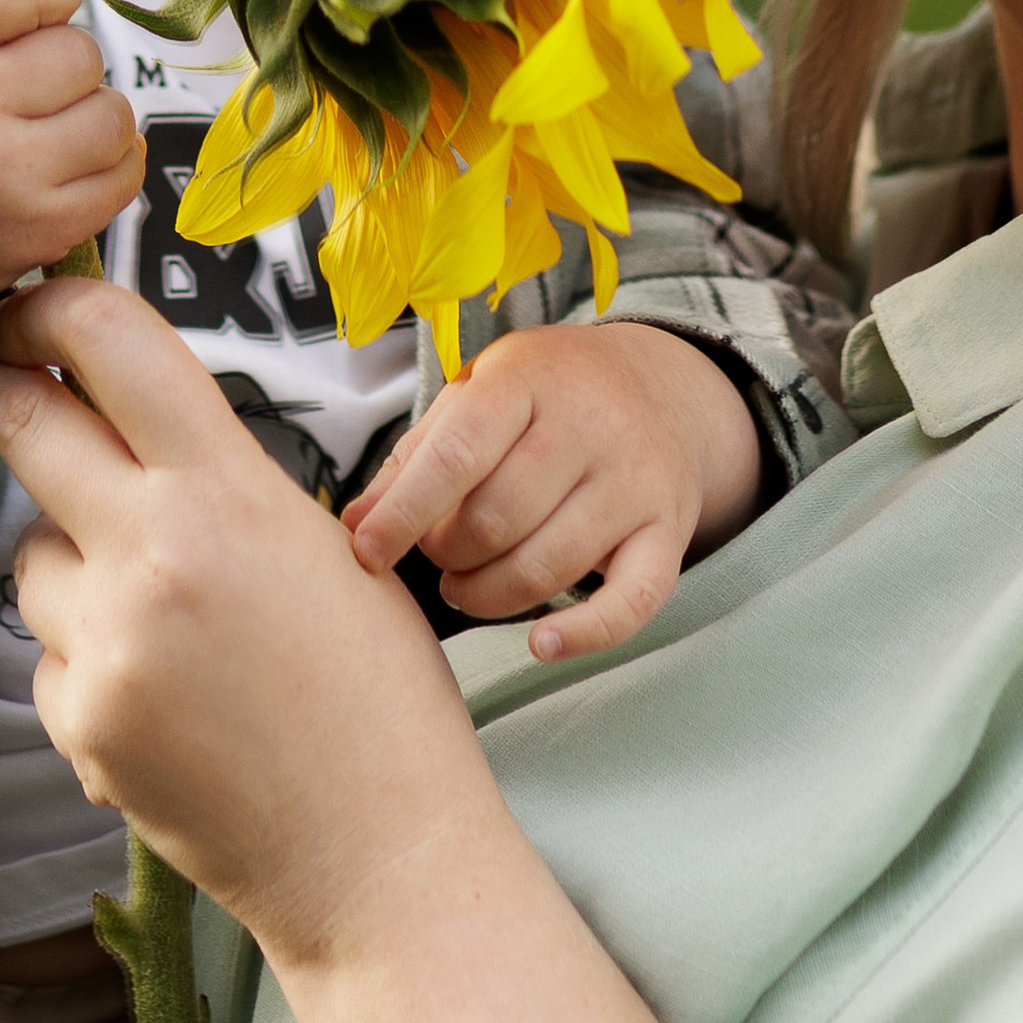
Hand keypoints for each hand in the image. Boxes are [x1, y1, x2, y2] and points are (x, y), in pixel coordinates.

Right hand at [0, 0, 142, 371]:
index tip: (39, 18)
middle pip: (80, 52)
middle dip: (64, 69)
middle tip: (25, 97)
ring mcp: (2, 175)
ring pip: (113, 114)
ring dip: (91, 120)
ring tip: (44, 136)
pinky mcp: (38, 229)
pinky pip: (124, 173)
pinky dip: (108, 169)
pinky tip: (65, 172)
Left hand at [0, 282, 668, 1022]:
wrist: (382, 852)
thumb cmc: (381, 696)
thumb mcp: (326, 546)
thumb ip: (224, 480)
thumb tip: (135, 420)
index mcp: (231, 489)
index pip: (108, 343)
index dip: (52, 305)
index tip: (30, 304)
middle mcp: (154, 552)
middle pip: (21, 420)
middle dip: (6, 394)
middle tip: (6, 385)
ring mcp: (106, 641)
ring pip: (28, 552)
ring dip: (67, 559)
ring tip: (160, 611)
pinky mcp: (78, 721)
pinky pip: (47, 654)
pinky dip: (87, 661)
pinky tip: (165, 697)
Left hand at [343, 323, 764, 661]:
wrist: (661, 387)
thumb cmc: (543, 399)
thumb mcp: (476, 396)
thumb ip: (415, 458)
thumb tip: (354, 528)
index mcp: (528, 379)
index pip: (456, 456)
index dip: (403, 515)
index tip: (365, 553)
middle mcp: (591, 424)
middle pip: (497, 520)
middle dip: (448, 554)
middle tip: (438, 554)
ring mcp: (636, 479)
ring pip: (548, 567)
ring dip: (489, 595)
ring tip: (468, 586)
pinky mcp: (668, 530)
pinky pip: (630, 602)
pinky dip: (582, 634)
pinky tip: (541, 643)